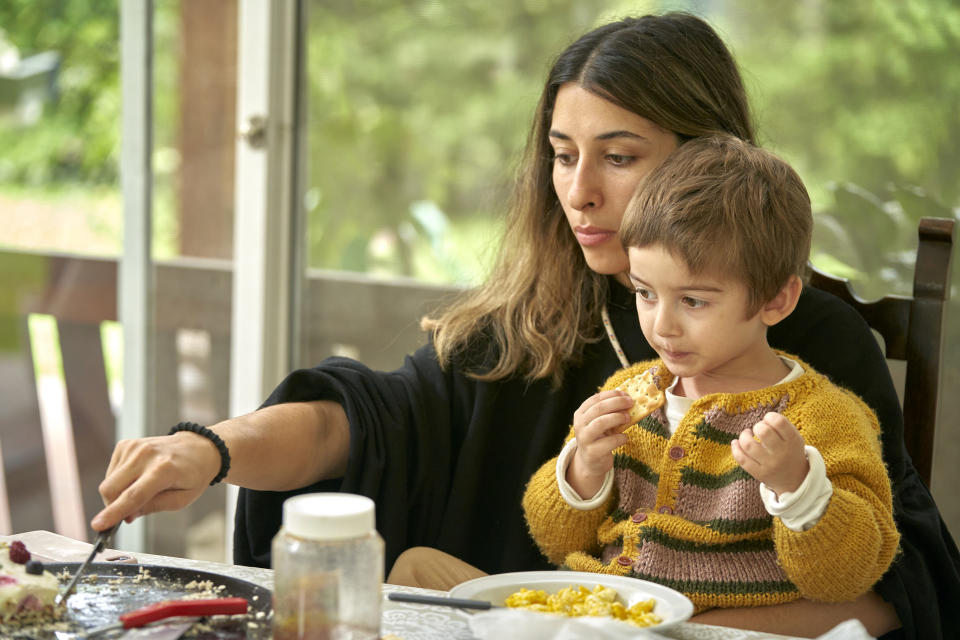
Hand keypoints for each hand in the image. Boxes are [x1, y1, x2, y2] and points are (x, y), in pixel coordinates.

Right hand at [90, 431, 221, 530]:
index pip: (133, 495)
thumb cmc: (193, 475)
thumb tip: (127, 516)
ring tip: (142, 488)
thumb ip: (153, 507)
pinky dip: (120, 480)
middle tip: (131, 510)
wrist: (199, 448)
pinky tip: (138, 477)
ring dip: (118, 493)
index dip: (114, 512)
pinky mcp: (126, 444)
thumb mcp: (182, 500)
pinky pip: (111, 472)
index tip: (98, 525)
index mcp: (164, 469)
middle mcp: (146, 455)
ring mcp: (134, 447)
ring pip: (108, 482)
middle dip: (114, 506)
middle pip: (111, 489)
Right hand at [567, 390, 633, 497]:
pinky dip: (620, 438)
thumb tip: (628, 398)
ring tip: (628, 418)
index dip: (611, 395)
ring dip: (617, 418)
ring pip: (601, 423)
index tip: (626, 394)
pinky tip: (624, 438)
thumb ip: (610, 412)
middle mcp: (579, 425)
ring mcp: (584, 439)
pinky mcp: (592, 452)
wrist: (590, 463)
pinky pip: (609, 442)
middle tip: (631, 403)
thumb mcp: (600, 422)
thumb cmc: (599, 438)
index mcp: (580, 414)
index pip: (595, 399)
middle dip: (617, 403)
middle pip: (598, 408)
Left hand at [731, 412, 808, 495]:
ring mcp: (770, 465)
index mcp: (793, 441)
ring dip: (744, 436)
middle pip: (763, 432)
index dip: (769, 417)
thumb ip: (780, 426)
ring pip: (748, 445)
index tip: (768, 421)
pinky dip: (735, 448)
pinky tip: (736, 443)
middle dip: (757, 426)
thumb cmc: (789, 451)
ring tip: (747, 434)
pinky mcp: (759, 474)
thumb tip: (760, 420)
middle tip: (759, 429)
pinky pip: (742, 459)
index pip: (779, 422)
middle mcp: (782, 453)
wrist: (794, 480)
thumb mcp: (794, 438)